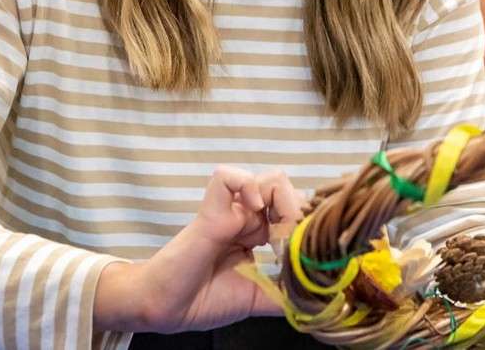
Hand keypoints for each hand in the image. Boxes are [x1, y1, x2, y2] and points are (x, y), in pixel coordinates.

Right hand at [94, 167, 304, 333]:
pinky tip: (254, 210)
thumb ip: (284, 293)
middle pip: (288, 191)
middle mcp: (248, 218)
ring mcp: (230, 212)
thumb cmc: (205, 300)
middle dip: (301, 212)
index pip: (296, 209)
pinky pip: (226, 176)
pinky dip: (246, 184)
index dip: (308, 222)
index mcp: (259, 234)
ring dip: (283, 201)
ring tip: (278, 231)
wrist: (167, 309)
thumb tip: (317, 298)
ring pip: (268, 178)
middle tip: (294, 241)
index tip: (309, 248)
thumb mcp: (257, 299)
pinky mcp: (211, 212)